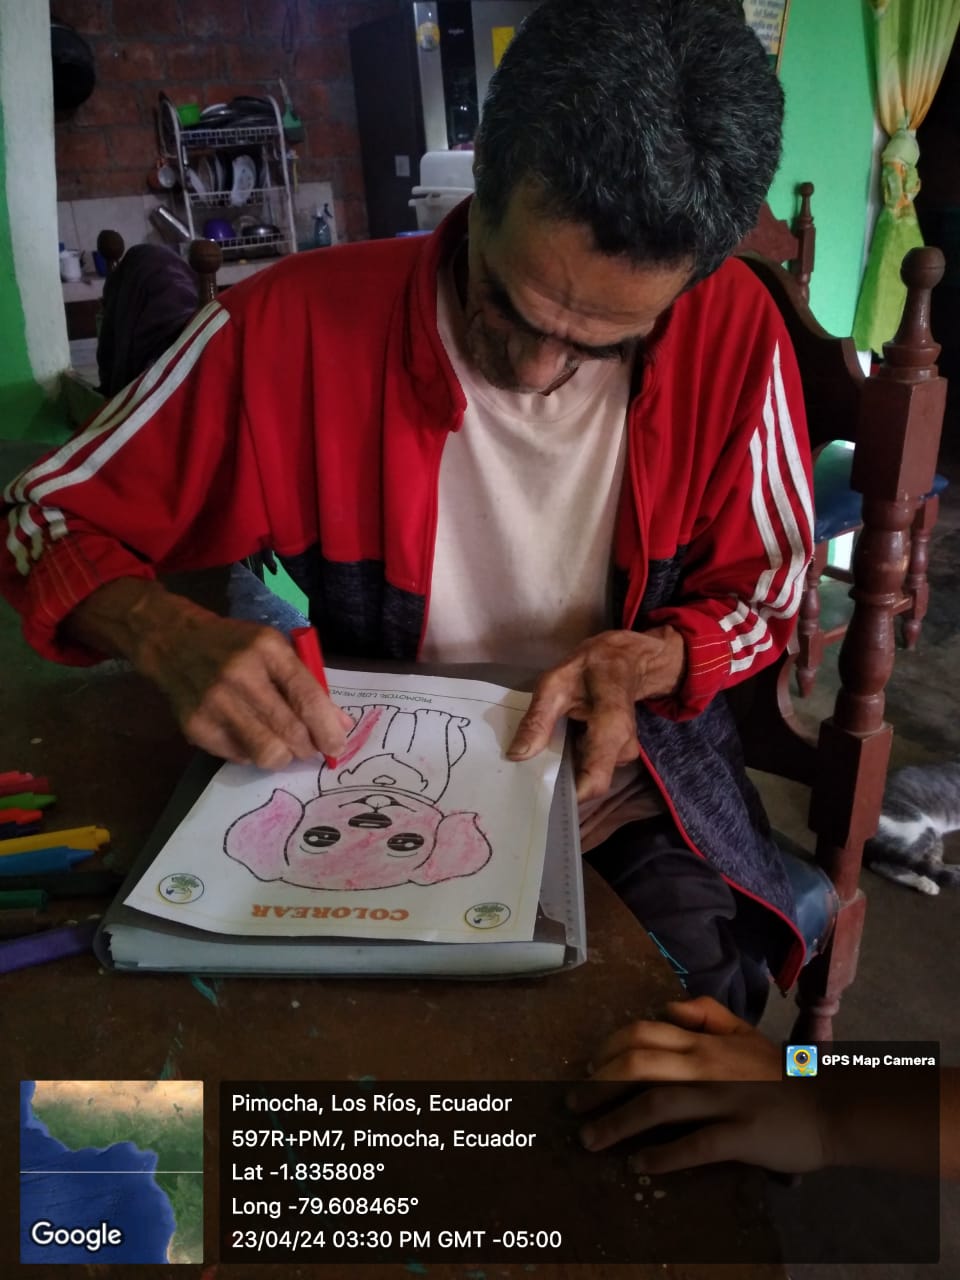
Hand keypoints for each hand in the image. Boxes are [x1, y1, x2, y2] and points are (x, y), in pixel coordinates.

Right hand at [67, 579, 352, 768]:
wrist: (173, 643)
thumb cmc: (236, 645)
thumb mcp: (275, 650)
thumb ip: (308, 685)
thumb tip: (341, 726)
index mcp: (267, 649)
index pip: (307, 697)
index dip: (328, 729)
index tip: (338, 747)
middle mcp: (240, 675)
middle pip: (291, 731)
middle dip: (309, 748)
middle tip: (312, 749)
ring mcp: (214, 703)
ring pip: (267, 753)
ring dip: (284, 756)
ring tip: (284, 746)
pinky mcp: (196, 727)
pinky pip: (240, 757)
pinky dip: (253, 754)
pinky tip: (250, 735)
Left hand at [506, 627, 685, 799]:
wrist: (626, 660)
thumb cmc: (591, 667)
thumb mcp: (556, 683)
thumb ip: (538, 719)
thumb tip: (517, 755)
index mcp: (612, 728)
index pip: (594, 781)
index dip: (567, 797)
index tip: (537, 798)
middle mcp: (623, 749)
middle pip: (588, 783)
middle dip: (558, 783)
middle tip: (525, 780)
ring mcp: (623, 754)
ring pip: (588, 776)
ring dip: (563, 772)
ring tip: (538, 760)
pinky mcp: (617, 756)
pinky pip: (591, 769)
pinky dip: (572, 764)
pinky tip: (556, 752)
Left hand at [568, 997, 826, 1174]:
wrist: (831, 1105)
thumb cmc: (781, 1071)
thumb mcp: (743, 1031)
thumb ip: (705, 1013)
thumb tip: (666, 1007)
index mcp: (704, 1040)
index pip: (641, 1034)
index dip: (606, 1051)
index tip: (587, 1071)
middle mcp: (707, 1064)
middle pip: (638, 1067)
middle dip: (598, 1088)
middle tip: (573, 1108)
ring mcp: (724, 1099)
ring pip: (658, 1104)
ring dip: (617, 1123)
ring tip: (592, 1141)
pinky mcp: (741, 1135)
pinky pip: (694, 1145)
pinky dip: (662, 1156)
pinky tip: (639, 1166)